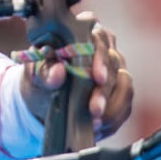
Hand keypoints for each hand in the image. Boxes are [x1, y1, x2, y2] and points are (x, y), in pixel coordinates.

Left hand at [18, 12, 133, 140]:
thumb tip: (58, 71)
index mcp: (81, 33)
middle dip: (104, 89)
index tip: (97, 77)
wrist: (44, 101)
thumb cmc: (40, 78)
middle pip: (113, 62)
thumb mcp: (35, 75)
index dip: (100, 56)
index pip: (98, 36)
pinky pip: (125, 103)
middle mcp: (103, 47)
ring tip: (95, 122)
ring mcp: (115, 68)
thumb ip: (44, 72)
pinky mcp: (120, 90)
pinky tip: (100, 126)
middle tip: (94, 109)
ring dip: (111, 106)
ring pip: (124, 83)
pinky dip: (114, 117)